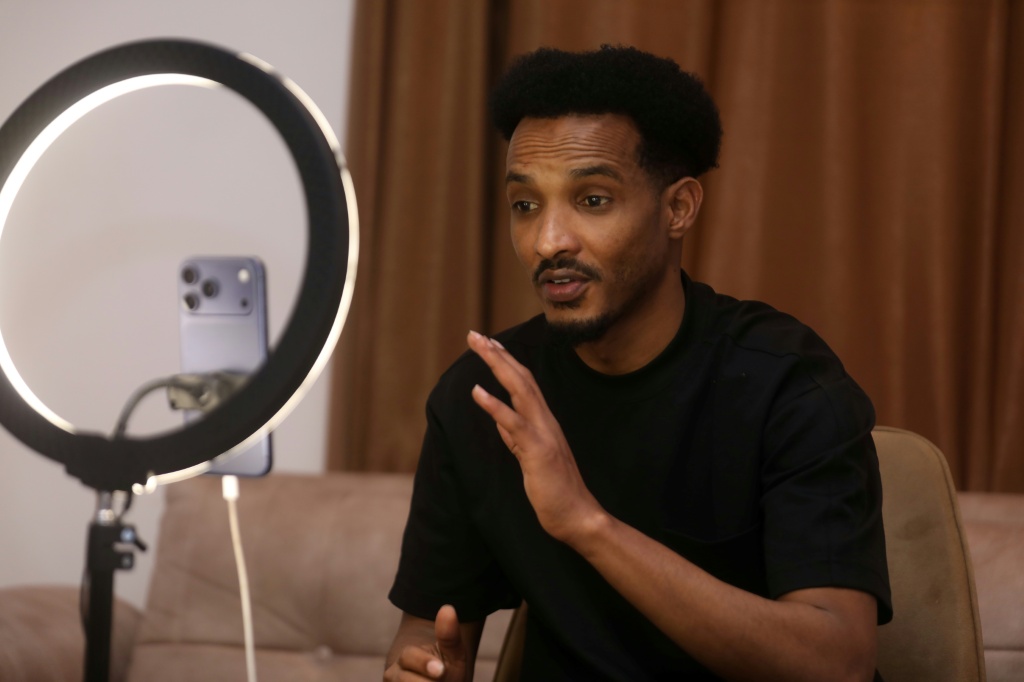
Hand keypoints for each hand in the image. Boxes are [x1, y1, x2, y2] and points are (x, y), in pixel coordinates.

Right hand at [384, 605, 469, 680]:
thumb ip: (449, 636)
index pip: (410, 659)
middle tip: (441, 677)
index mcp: (406, 659)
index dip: (425, 664)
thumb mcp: (452, 653)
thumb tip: (447, 608)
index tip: (441, 670)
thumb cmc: (445, 668)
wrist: (436, 681)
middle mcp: (393, 677)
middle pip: (404, 680)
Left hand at [467, 330, 603, 545]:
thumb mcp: (531, 460)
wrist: (577, 516)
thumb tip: (501, 423)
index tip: (488, 343)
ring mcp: (543, 433)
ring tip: (479, 346)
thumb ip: (517, 439)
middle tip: (475, 334)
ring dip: (497, 366)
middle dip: (497, 354)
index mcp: (544, 421)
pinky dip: (495, 405)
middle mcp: (545, 420)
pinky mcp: (538, 450)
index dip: (505, 361)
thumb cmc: (555, 490)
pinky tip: (477, 391)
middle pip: (520, 377)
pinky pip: (514, 423)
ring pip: (520, 390)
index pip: (524, 383)